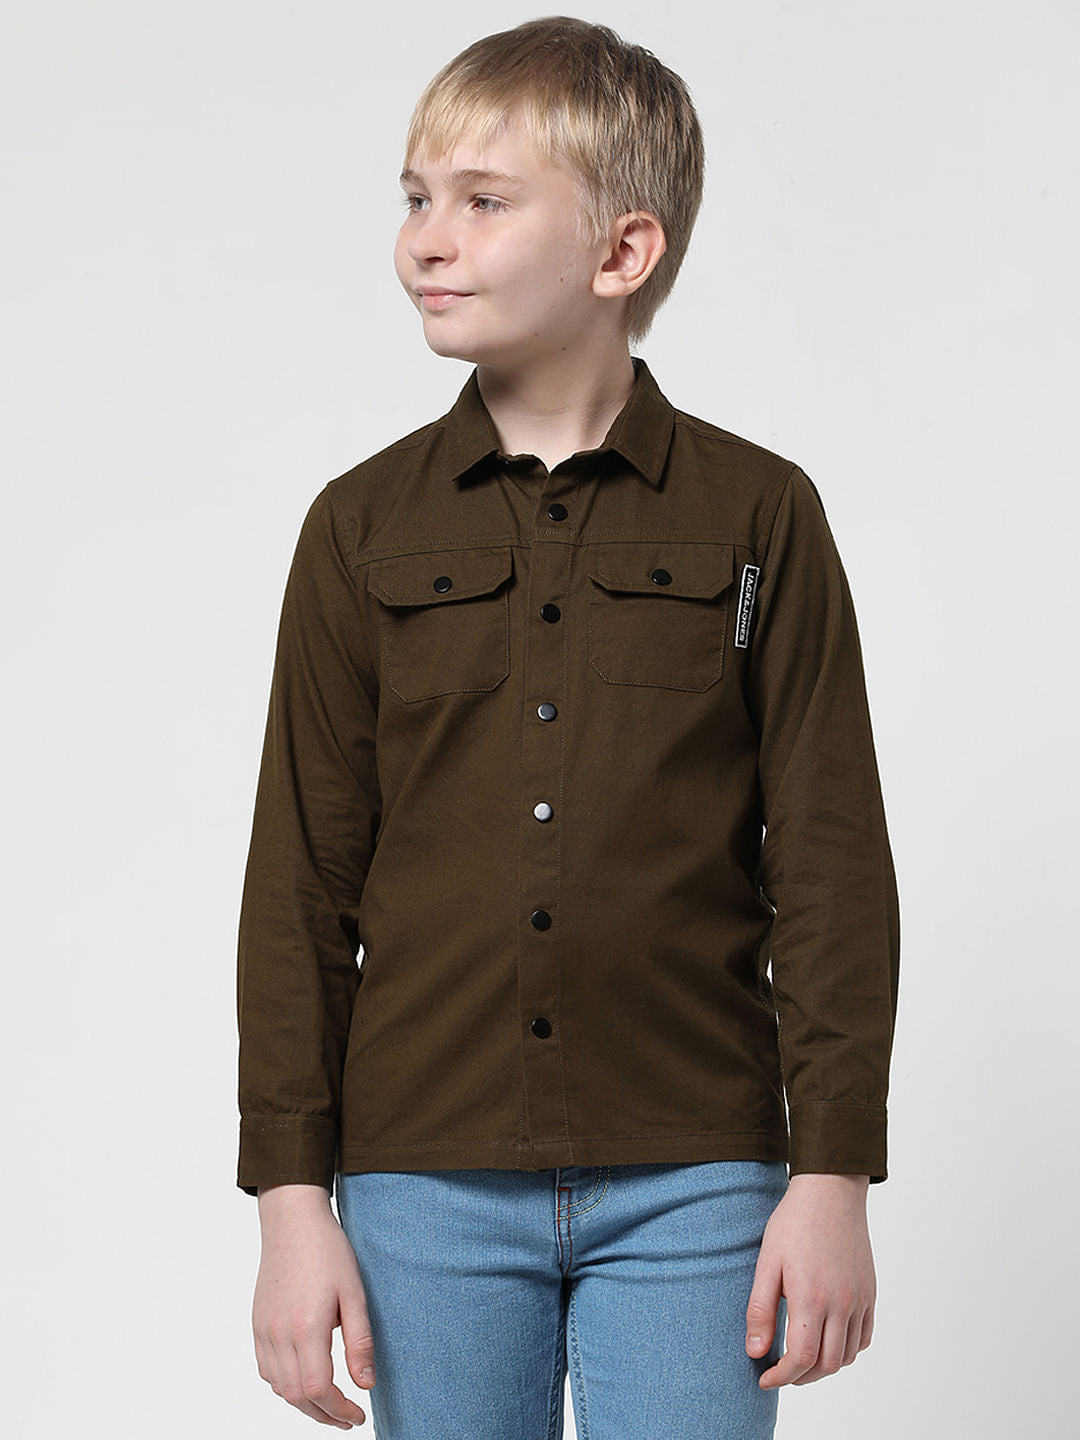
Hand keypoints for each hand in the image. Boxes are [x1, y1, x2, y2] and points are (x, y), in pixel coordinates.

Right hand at [252, 1184, 375, 1428]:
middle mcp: (279, 1334)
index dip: (339, 1410)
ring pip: (279, 1388)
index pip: (318, 1390)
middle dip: (323, 1414)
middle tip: (348, 1417)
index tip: (358, 1416)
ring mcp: (263, 1330)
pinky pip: (266, 1370)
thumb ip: (360, 1342)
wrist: (292, 1221)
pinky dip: (284, 1385)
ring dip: (303, 1403)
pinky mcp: (257, 1324)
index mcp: (306, 1327)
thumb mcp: (354, 1293)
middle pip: (296, 1396)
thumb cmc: (328, 1251)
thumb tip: (365, 1385)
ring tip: (330, 1403)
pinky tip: (304, 1379)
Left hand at [745, 1173, 874, 1388]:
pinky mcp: (869, 1293)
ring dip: (824, 1366)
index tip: (765, 1378)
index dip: (782, 1376)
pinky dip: (847, 1350)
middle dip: (801, 1377)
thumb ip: (761, 1310)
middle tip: (780, 1371)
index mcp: (811, 1298)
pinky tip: (828, 1340)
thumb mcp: (767, 1262)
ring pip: (848, 1356)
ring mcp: (860, 1300)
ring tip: (801, 1358)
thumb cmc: (794, 1222)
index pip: (801, 1358)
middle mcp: (841, 1304)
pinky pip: (864, 1337)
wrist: (830, 1191)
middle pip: (827, 1364)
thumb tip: (755, 1352)